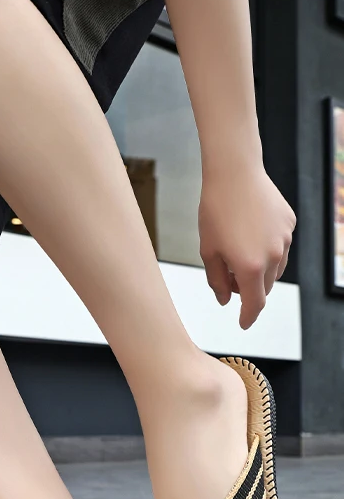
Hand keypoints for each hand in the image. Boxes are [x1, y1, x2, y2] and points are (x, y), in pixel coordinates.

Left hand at [198, 165, 295, 329]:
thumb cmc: (215, 212)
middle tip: (228, 279)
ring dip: (259, 271)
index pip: (254, 304)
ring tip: (237, 255)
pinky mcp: (290, 225)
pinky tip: (250, 234)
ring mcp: (285, 240)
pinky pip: (280, 246)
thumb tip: (225, 299)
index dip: (248, 317)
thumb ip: (216, 280)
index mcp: (249, 267)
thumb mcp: (208, 250)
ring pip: (275, 269)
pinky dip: (267, 250)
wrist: (234, 175)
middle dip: (248, 290)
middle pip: (264, 287)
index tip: (243, 324)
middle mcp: (273, 256)